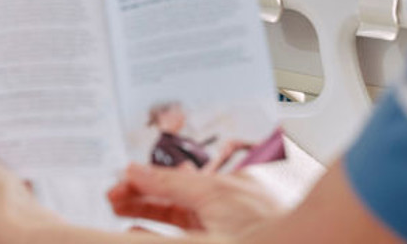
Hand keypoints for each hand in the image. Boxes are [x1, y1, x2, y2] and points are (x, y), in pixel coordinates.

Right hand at [106, 162, 283, 234]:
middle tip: (112, 195)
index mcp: (223, 187)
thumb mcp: (215, 194)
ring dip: (141, 213)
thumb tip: (137, 170)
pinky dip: (151, 235)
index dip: (147, 176)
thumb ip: (172, 182)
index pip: (177, 177)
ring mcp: (214, 231)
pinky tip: (136, 232)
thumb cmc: (267, 223)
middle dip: (139, 194)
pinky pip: (175, 238)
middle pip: (170, 197)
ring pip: (170, 218)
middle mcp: (219, 208)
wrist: (294, 243)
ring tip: (117, 209)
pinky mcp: (209, 242)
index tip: (121, 178)